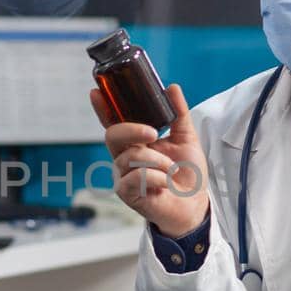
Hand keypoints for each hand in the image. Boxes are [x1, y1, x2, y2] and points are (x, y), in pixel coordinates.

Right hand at [91, 82, 209, 237]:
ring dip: (157, 161)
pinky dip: (157, 178)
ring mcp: (123, 175)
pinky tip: (165, 184)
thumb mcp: (186, 138)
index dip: (103, 108)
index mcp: (135, 141)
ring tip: (171, 170)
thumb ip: (178, 113)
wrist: (194, 203)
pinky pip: (136, 177)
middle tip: (153, 133)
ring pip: (130, 157)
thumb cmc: (188, 173)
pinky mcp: (126, 192)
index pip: (114, 121)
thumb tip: (172, 88)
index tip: (96, 93)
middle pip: (113, 135)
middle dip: (133, 131)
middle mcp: (124, 156)